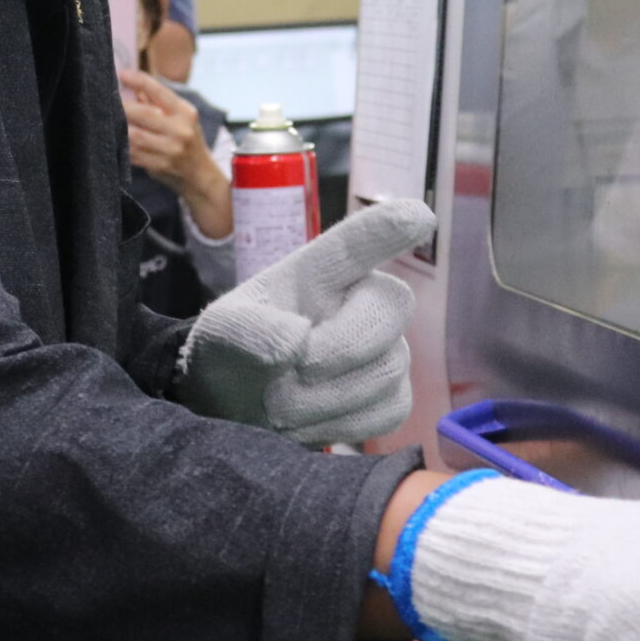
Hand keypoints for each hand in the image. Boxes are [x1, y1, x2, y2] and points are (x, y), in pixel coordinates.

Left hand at [120, 70, 227, 236]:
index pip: (160, 92)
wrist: (200, 175)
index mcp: (186, 113)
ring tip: (107, 117)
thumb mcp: (181, 117)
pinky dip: (121, 144)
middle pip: (143, 114)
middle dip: (122, 105)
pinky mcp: (158, 166)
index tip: (122, 74)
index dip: (139, 80)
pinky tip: (114, 137)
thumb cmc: (187, 139)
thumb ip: (157, 101)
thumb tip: (131, 84)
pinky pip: (133, 153)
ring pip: (134, 135)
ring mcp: (169, 150)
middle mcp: (180, 131)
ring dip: (118, 126)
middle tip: (106, 98)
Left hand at [174, 199, 429, 445]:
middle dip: (339, 347)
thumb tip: (298, 340)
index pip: (359, 242)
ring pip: (385, 370)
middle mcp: (361, 300)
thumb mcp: (222, 334)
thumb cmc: (232, 354)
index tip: (417, 217)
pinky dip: (340, 423)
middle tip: (290, 370)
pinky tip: (308, 419)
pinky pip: (387, 410)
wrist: (236, 413)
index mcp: (318, 271)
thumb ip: (250, 331)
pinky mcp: (393, 396)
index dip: (390, 227)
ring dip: (324, 398)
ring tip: (281, 401)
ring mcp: (386, 348)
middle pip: (390, 308)